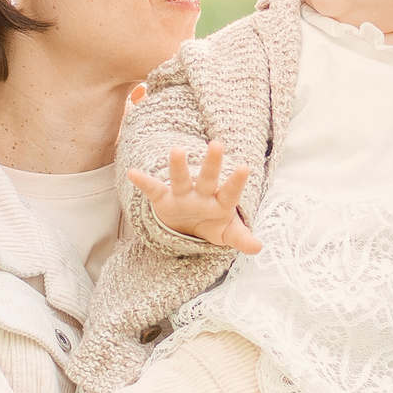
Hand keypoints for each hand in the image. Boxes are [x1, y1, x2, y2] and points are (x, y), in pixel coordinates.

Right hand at [126, 142, 261, 253]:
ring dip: (178, 167)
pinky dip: (143, 182)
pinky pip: (153, 190)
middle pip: (208, 178)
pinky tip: (133, 173)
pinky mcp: (164, 199)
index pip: (230, 192)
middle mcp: (202, 195)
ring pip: (181, 179)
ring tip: (177, 151)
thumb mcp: (227, 233)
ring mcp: (182, 195)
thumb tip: (258, 248)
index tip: (245, 167)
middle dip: (212, 164)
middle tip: (217, 144)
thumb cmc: (213, 224)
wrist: (189, 227)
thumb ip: (241, 238)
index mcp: (220, 203)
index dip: (237, 182)